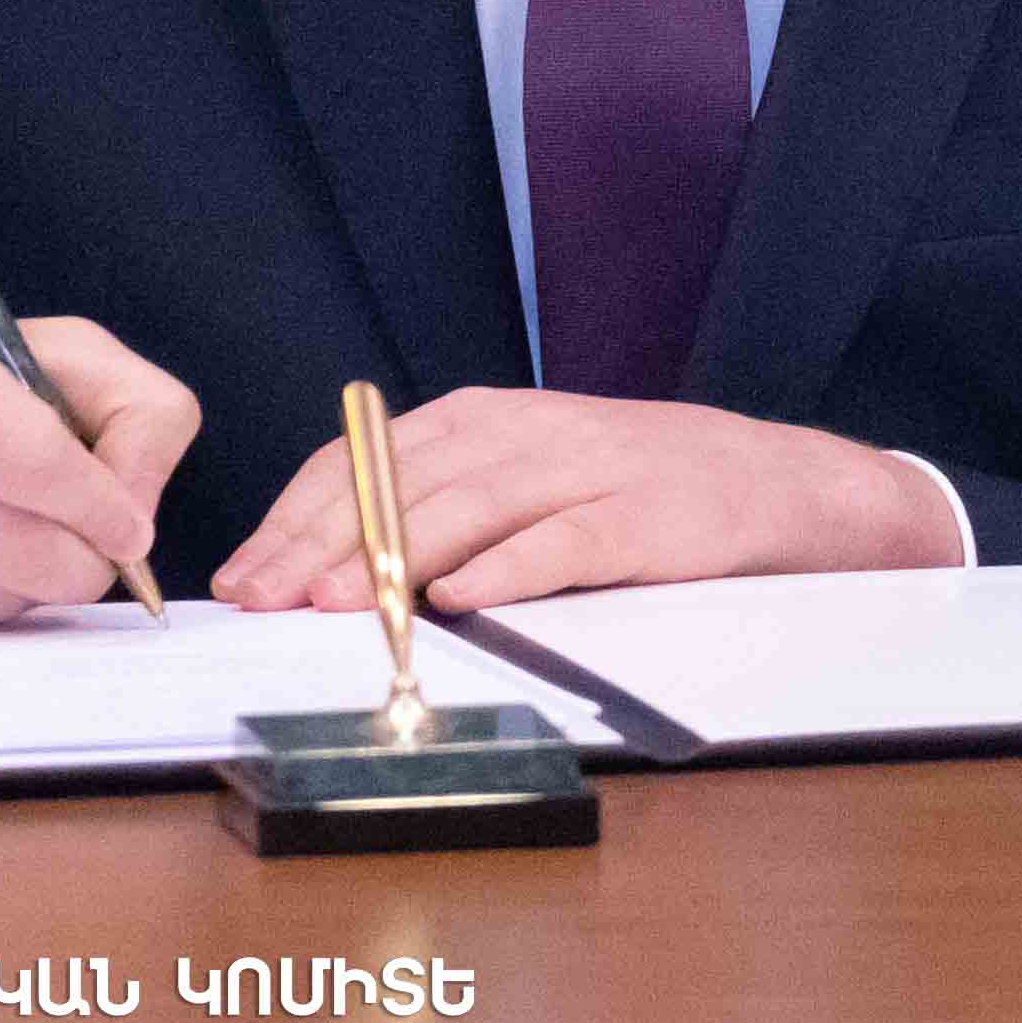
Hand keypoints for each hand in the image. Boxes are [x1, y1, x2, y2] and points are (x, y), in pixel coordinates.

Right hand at [0, 316, 194, 628]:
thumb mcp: (52, 356)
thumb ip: (138, 415)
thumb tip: (138, 518)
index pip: (34, 461)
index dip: (101, 508)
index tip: (133, 531)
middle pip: (24, 551)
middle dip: (82, 562)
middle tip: (89, 546)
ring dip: (26, 583)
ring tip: (5, 531)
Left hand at [207, 390, 959, 613]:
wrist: (778, 484)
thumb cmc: (635, 493)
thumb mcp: (528, 478)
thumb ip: (440, 507)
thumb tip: (318, 572)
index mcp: (487, 419)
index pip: (365, 458)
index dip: (295, 516)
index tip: (242, 575)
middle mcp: (529, 431)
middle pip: (404, 480)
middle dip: (321, 542)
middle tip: (263, 597)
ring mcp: (591, 468)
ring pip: (473, 505)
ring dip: (395, 554)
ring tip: (336, 603)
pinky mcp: (646, 515)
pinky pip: (567, 540)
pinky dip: (510, 567)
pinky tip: (460, 598)